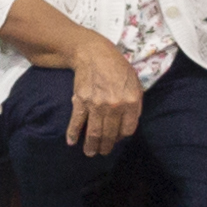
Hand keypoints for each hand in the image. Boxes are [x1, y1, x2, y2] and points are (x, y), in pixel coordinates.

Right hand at [63, 40, 145, 156]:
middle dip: (106, 147)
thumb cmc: (117, 67)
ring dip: (91, 146)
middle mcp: (115, 106)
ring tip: (90, 153)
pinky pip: (77, 122)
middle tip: (103, 152)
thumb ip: (134, 103)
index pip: (128, 130)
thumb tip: (127, 124)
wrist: (94, 53)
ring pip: (94, 132)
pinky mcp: (81, 101)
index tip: (116, 138)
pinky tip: (71, 142)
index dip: (121, 137)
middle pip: (110, 134)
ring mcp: (96, 104)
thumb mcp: (134, 83)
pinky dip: (73, 133)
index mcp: (131, 101)